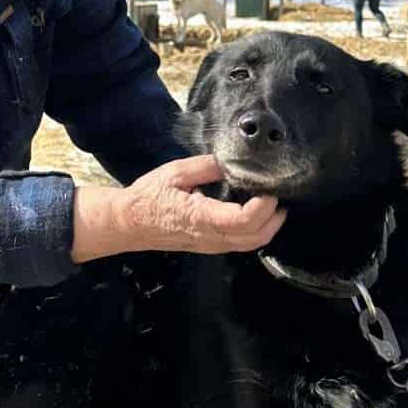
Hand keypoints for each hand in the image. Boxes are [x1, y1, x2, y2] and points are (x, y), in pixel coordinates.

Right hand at [71, 155, 284, 262]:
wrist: (129, 224)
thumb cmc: (149, 196)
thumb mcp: (176, 172)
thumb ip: (207, 166)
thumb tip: (233, 160)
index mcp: (201, 217)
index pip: (244, 221)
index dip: (264, 206)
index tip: (268, 188)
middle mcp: (210, 237)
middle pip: (255, 237)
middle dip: (274, 218)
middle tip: (278, 195)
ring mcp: (211, 246)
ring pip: (250, 244)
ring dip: (268, 226)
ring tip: (272, 203)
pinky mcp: (210, 247)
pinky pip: (240, 244)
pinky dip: (256, 231)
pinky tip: (256, 213)